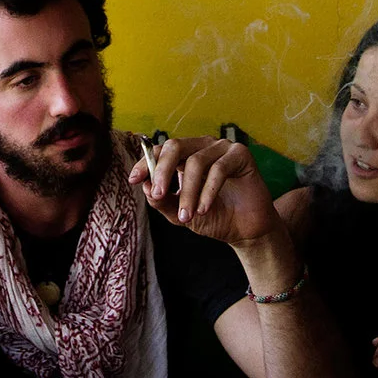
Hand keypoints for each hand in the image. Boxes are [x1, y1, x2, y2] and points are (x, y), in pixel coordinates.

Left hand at [129, 135, 277, 249]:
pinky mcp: (241, 155)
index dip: (145, 163)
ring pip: (197, 162)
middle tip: (157, 194)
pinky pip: (219, 169)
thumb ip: (162, 201)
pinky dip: (208, 191)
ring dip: (188, 192)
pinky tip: (204, 209)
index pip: (161, 151)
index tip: (133, 179)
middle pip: (175, 147)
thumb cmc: (214, 217)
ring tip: (187, 216)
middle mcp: (202, 147)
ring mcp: (222, 148)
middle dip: (162, 171)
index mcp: (186, 156)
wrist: (245, 231)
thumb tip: (144, 186)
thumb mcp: (181, 213)